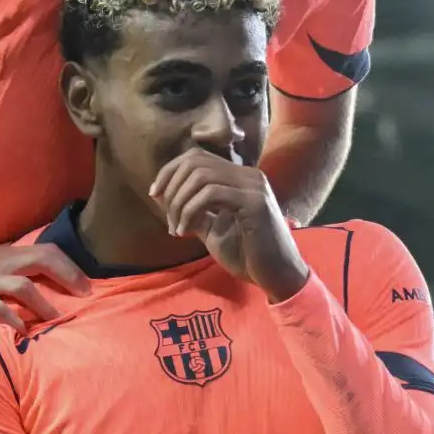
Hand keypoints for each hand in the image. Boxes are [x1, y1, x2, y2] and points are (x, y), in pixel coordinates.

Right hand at [0, 242, 90, 333]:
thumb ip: (12, 268)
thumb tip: (40, 280)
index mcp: (7, 255)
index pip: (47, 252)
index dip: (70, 266)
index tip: (87, 286)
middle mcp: (0, 265)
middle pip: (42, 261)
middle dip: (68, 276)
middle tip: (84, 297)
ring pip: (22, 286)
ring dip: (43, 303)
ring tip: (57, 320)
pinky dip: (11, 319)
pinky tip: (22, 332)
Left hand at [151, 148, 309, 299]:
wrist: (277, 276)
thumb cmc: (248, 255)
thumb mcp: (214, 228)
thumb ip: (195, 211)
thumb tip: (165, 196)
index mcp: (240, 177)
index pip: (197, 156)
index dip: (170, 171)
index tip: (155, 195)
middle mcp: (249, 175)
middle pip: (195, 162)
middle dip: (171, 188)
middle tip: (168, 219)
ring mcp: (254, 186)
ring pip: (201, 176)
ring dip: (179, 203)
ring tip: (176, 228)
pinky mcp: (255, 203)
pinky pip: (211, 194)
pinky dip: (190, 211)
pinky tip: (185, 231)